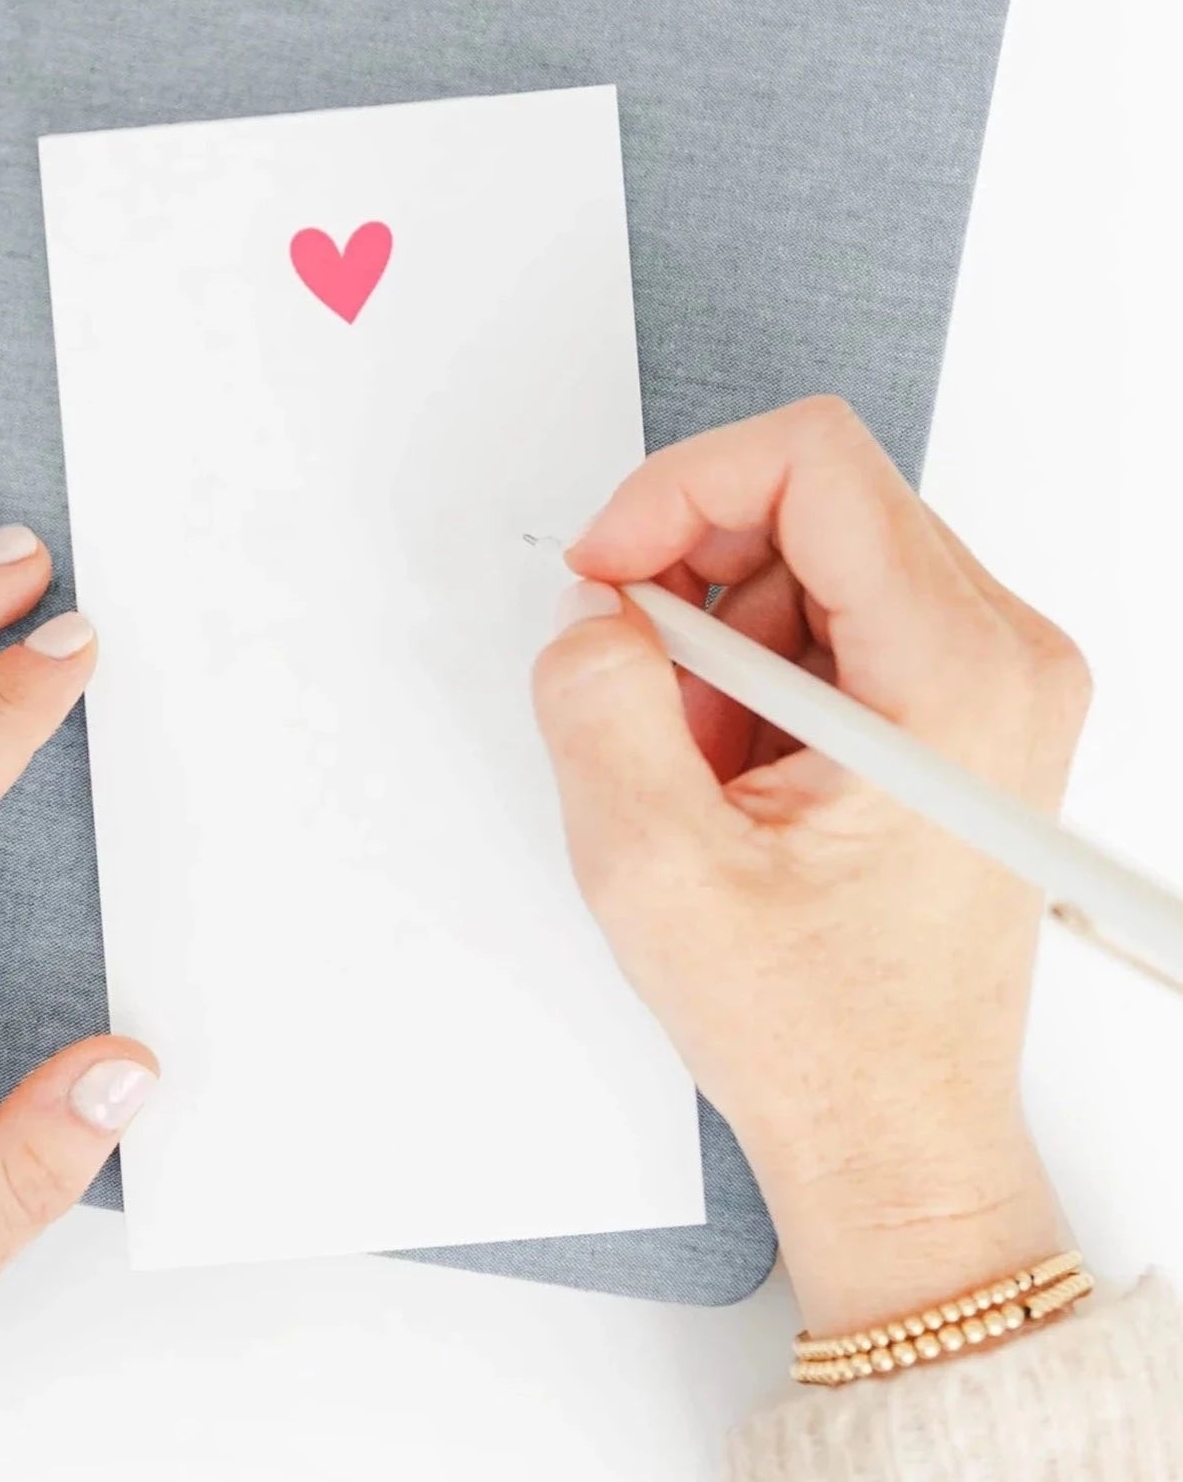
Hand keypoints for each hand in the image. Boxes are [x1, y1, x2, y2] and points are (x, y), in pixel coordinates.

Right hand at [533, 397, 1086, 1332]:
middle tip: (640, 687)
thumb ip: (597, 707)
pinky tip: (738, 775)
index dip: (676, 490)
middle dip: (690, 579)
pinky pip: (825, 621)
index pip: (811, 461)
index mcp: (955, 677)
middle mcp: (999, 656)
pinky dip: (751, 677)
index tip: (607, 572)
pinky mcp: (954, 705)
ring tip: (702, 767)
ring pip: (806, 560)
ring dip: (717, 642)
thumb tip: (590, 610)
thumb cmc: (820, 1034)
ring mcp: (986, 678)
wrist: (894, 1128)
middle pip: (810, 500)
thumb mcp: (655, 872)